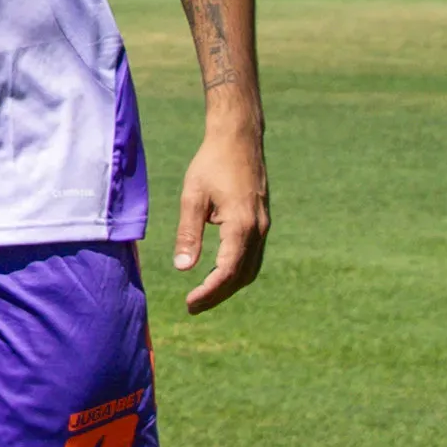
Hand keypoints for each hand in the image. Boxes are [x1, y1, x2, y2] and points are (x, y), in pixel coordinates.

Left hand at [172, 119, 268, 313]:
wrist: (239, 139)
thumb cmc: (211, 164)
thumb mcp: (192, 197)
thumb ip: (188, 233)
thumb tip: (182, 268)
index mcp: (241, 225)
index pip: (227, 271)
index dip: (210, 292)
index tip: (189, 303)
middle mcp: (258, 230)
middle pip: (241, 276)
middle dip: (218, 295)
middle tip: (192, 306)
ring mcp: (263, 226)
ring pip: (250, 268)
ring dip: (228, 285)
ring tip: (203, 295)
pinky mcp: (261, 222)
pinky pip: (253, 256)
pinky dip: (237, 271)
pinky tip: (218, 273)